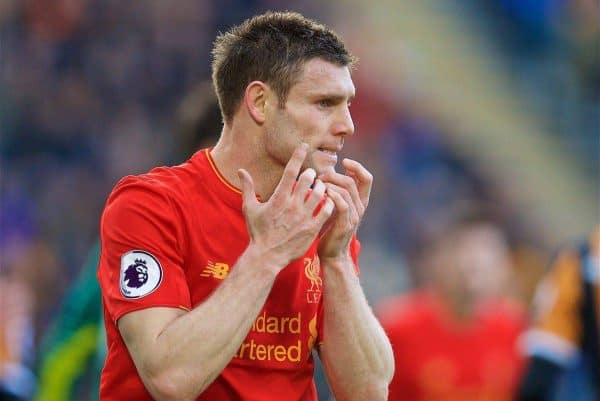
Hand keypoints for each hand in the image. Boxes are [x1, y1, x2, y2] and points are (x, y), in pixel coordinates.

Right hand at [238, 143, 334, 270]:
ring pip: (320, 193)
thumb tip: (241, 170)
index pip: (290, 171)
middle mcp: (292, 205)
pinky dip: (329, 203)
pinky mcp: (312, 228)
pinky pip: (327, 210)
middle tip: (311, 174)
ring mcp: (303, 217)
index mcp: (278, 198)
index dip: (297, 156)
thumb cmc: (258, 232)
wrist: (267, 256)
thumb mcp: (250, 209)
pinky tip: (328, 201)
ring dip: (322, 187)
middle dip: (311, 174)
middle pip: (307, 180)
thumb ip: (248, 188)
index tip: (303, 146)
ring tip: (321, 187)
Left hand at [318, 158, 371, 261]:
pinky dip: (333, 196)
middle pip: (354, 181)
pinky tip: (323, 194)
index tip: (343, 161)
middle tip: (320, 177)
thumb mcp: (336, 206)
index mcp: (360, 201)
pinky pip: (342, 205)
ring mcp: (354, 217)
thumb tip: (332, 172)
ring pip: (347, 191)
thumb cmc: (329, 229)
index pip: (367, 178)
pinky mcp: (345, 225)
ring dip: (331, 184)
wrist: (331, 254)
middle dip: (335, 174)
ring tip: (318, 185)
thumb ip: (337, 191)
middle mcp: (360, 207)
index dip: (357, 167)